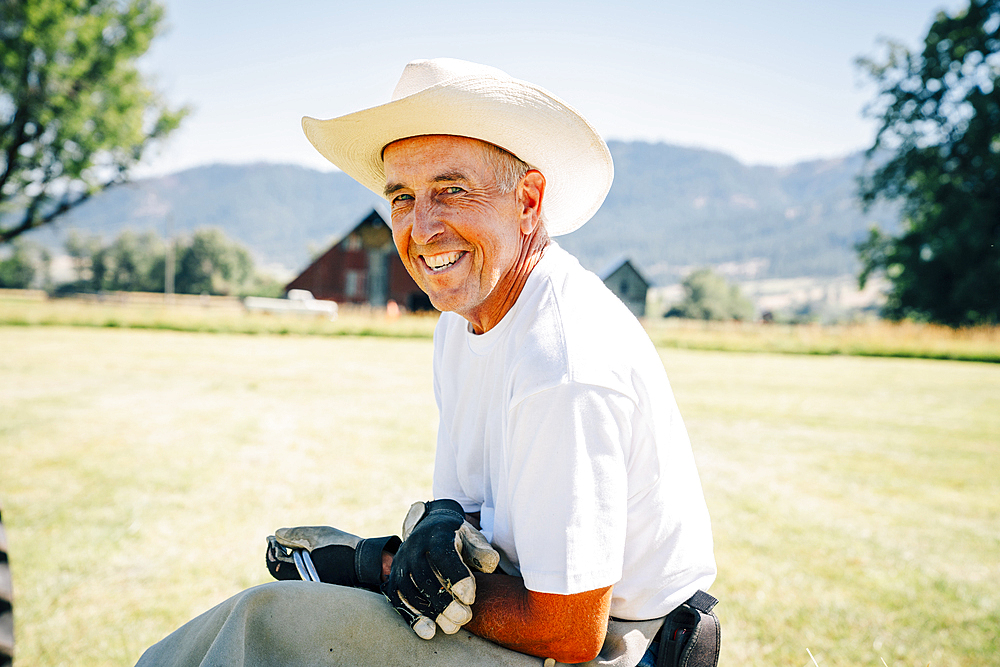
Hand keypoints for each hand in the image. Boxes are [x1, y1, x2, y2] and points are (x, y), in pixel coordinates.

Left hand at [266, 525, 399, 590]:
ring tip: (298, 546)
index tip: (273, 539)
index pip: (275, 565)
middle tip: (283, 541)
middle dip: (280, 555)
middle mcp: (304, 585)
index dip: (271, 551)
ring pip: (293, 575)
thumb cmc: (342, 548)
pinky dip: (302, 565)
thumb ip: (294, 535)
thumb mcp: (317, 536)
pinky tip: (310, 554)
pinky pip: (305, 576)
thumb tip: (276, 535)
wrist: (366, 561)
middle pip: (282, 572)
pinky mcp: (323, 586)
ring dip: (291, 560)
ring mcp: (313, 587)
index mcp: (299, 575)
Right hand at [381, 499, 498, 638]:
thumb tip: (491, 564)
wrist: (428, 528)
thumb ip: (481, 549)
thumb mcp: (472, 536)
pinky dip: (413, 617)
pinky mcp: (395, 578)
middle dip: (445, 601)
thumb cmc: (456, 536)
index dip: (456, 577)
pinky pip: (399, 600)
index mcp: (436, 534)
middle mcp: (414, 547)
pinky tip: (429, 632)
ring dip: (431, 613)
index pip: (443, 555)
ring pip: (410, 591)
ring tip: (452, 626)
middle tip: (464, 617)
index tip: (470, 598)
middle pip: (424, 577)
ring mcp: (401, 563)